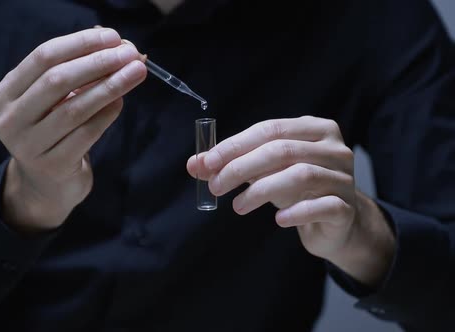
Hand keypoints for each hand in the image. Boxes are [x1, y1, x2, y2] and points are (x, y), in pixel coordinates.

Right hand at [0, 28, 146, 232]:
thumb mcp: (55, 99)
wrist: (45, 185)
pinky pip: (87, 133)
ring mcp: (29, 146)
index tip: (112, 37)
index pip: (43, 57)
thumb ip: (78, 72)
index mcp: (7, 93)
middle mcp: (11, 119)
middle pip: (57, 80)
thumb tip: (118, 47)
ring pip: (74, 108)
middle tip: (130, 54)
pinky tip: (122, 101)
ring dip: (110, 86)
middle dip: (98, 62)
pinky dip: (108, 113)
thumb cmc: (53, 131)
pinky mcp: (53, 166)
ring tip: (136, 72)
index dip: (80, 43)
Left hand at [187, 116, 394, 285]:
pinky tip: (278, 220)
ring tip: (238, 206)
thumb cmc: (298, 190)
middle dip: (242, 167)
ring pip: (301, 176)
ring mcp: (344, 178)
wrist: (337, 224)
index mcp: (315, 130)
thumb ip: (233, 165)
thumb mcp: (265, 173)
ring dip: (261, 190)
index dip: (235, 145)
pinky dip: (296, 212)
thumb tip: (195, 164)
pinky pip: (322, 206)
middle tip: (216, 186)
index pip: (270, 129)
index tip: (207, 162)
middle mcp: (334, 149)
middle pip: (283, 150)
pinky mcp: (346, 208)